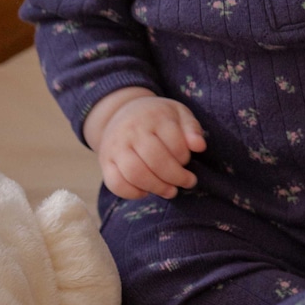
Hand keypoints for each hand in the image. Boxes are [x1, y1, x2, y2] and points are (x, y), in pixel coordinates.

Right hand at [85, 88, 205, 200]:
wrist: (122, 111)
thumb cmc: (157, 116)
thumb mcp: (178, 113)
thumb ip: (191, 128)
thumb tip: (200, 146)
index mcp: (154, 117)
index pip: (175, 144)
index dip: (185, 158)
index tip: (187, 161)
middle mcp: (132, 131)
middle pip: (155, 161)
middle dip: (175, 177)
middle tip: (187, 182)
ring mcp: (115, 147)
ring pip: (135, 174)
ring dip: (157, 187)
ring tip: (170, 191)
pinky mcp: (105, 161)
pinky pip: (115, 183)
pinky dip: (132, 193)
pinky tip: (146, 191)